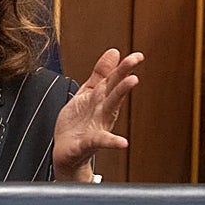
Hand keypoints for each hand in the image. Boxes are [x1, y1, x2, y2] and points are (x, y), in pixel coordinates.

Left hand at [52, 48, 143, 181]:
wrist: (66, 153)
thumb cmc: (78, 124)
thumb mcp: (87, 94)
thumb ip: (100, 74)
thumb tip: (114, 52)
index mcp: (101, 99)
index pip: (113, 80)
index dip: (123, 66)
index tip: (138, 55)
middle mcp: (102, 112)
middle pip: (114, 91)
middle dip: (124, 73)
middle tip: (135, 61)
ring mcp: (97, 127)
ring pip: (110, 109)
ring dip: (120, 94)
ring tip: (132, 81)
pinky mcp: (88, 143)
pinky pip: (100, 141)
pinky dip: (111, 142)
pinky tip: (123, 143)